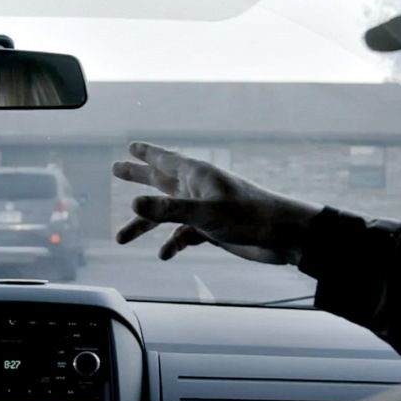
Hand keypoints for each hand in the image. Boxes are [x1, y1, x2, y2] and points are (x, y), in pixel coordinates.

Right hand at [112, 142, 321, 264]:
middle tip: (117, 169)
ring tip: (121, 238)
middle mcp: (198, 189)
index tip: (130, 146)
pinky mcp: (212, 229)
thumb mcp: (205, 212)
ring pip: (166, 215)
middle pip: (160, 181)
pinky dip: (173, 244)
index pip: (165, 159)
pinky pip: (183, 235)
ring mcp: (204, 210)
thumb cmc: (250, 215)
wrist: (283, 236)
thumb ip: (168, 210)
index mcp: (197, 175)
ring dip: (145, 226)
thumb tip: (133, 204)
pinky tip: (164, 254)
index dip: (146, 153)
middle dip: (139, 177)